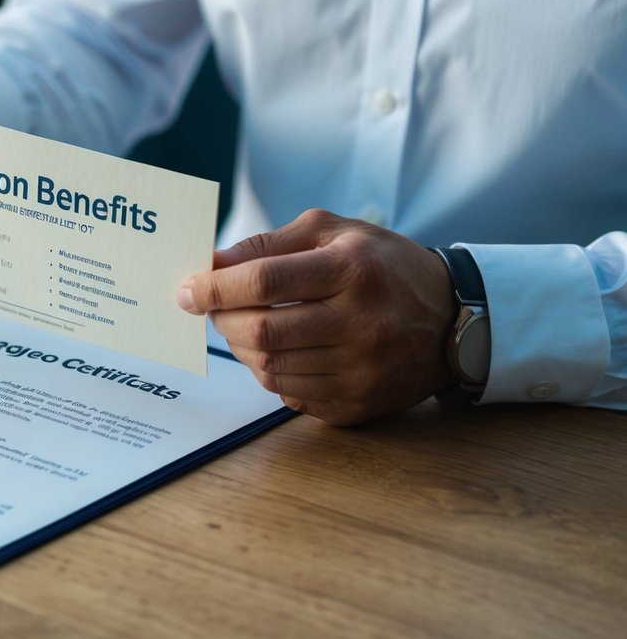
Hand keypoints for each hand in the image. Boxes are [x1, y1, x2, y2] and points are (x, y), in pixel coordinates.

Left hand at [178, 209, 455, 424]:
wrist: (450, 319)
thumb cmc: (382, 266)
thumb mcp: (334, 233)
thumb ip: (268, 245)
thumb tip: (212, 263)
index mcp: (352, 270)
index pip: (264, 282)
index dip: (216, 288)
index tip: (188, 290)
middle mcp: (360, 324)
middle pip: (261, 332)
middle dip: (222, 321)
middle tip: (212, 309)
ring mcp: (360, 371)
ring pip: (269, 369)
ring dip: (242, 348)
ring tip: (246, 326)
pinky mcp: (356, 404)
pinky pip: (289, 394)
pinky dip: (271, 371)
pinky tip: (281, 351)